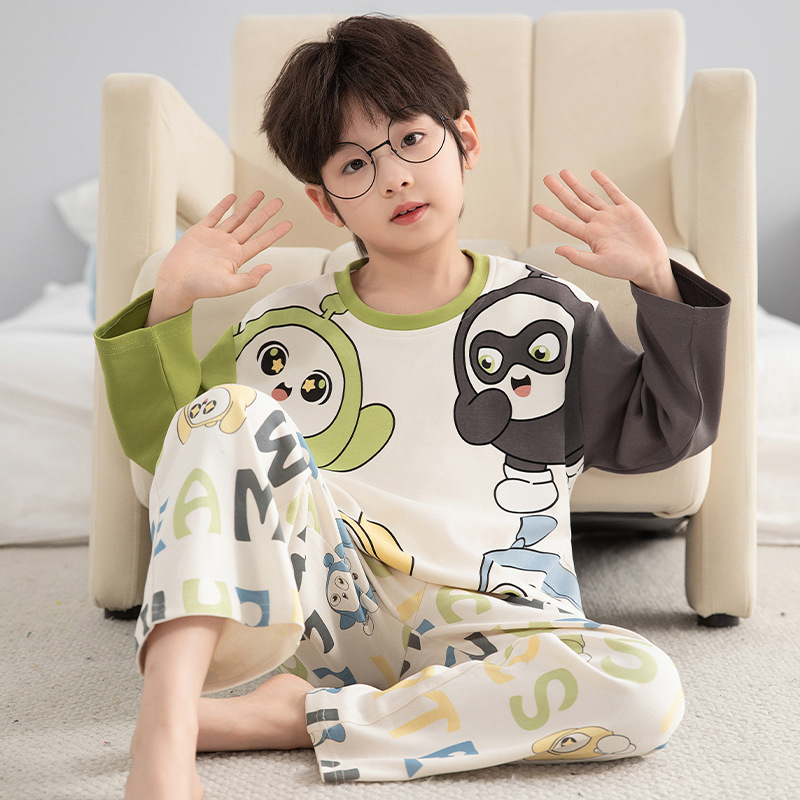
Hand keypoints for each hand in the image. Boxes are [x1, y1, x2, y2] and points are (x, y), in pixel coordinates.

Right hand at [147, 192, 292, 324]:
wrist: (176, 282)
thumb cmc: (201, 288)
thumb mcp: (229, 286)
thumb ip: (250, 278)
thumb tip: (269, 267)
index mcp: (237, 257)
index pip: (261, 242)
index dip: (275, 232)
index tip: (288, 224)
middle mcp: (229, 245)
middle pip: (252, 226)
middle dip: (266, 214)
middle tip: (280, 202)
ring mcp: (215, 237)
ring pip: (236, 217)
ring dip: (249, 206)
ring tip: (261, 194)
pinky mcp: (200, 231)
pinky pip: (214, 215)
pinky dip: (223, 205)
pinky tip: (233, 197)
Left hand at [532, 170, 680, 300]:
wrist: (650, 264)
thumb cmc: (625, 268)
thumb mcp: (599, 265)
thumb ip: (578, 257)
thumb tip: (557, 250)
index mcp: (590, 236)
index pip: (565, 223)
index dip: (550, 215)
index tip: (536, 207)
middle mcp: (598, 224)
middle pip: (574, 204)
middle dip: (560, 191)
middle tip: (547, 179)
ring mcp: (612, 215)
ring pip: (590, 196)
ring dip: (576, 184)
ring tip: (564, 173)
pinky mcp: (628, 209)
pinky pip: (613, 192)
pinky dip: (604, 182)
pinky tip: (594, 174)